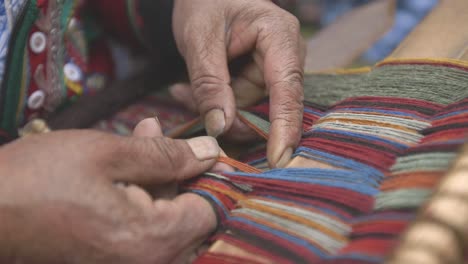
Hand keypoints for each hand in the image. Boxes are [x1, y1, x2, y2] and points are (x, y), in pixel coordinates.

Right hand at [0, 118, 218, 263]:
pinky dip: (142, 198)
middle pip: (190, 218)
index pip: (211, 211)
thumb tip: (211, 153)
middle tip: (162, 136)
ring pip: (166, 222)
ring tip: (142, 138)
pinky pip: (143, 232)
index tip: (204, 150)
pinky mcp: (111, 262)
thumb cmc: (40, 180)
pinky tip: (127, 168)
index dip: (212, 177)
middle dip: (181, 173)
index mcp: (152, 240)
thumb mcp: (109, 154)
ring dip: (160, 180)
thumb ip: (167, 155)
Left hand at [172, 0, 304, 167]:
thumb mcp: (199, 39)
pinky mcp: (262, 83)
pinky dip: (216, 104)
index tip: (279, 159)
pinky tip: (191, 89)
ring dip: (214, 108)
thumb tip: (221, 127)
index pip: (287, 90)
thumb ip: (209, 82)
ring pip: (249, 112)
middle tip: (187, 97)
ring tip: (185, 88)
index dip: (284, 127)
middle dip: (227, 113)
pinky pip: (241, 107)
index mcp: (280, 36)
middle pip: (266, 107)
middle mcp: (286, 57)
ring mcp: (276, 72)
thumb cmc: (204, 4)